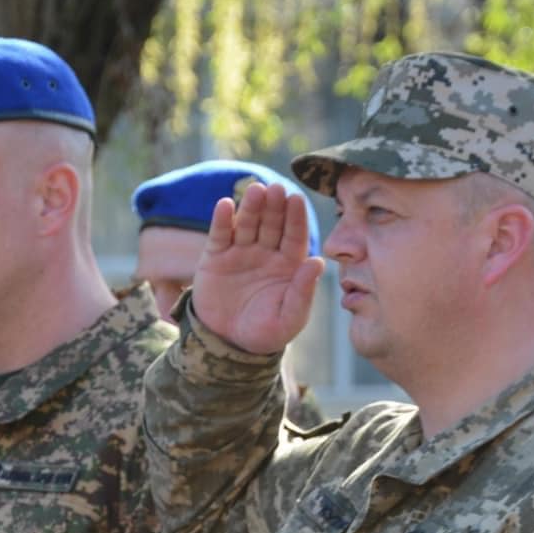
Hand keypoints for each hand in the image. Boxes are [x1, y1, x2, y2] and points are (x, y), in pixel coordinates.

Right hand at [190, 181, 324, 354]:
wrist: (228, 344)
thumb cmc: (266, 333)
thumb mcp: (289, 318)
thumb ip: (303, 292)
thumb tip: (318, 262)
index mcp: (288, 265)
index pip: (295, 236)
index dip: (296, 218)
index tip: (297, 199)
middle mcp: (266, 253)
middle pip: (272, 224)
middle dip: (274, 206)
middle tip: (276, 188)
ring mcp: (240, 252)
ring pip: (247, 224)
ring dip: (251, 207)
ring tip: (255, 190)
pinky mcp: (216, 257)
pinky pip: (220, 234)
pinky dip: (221, 220)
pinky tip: (225, 205)